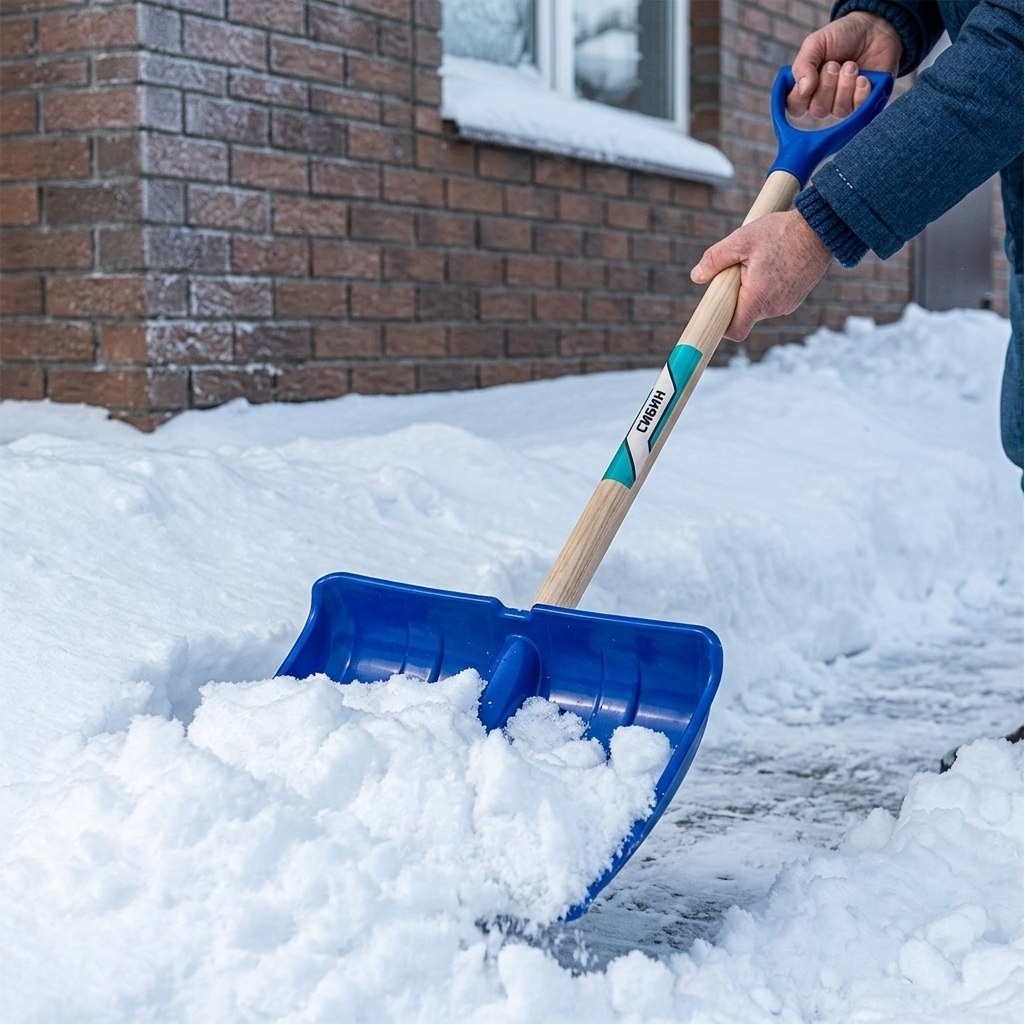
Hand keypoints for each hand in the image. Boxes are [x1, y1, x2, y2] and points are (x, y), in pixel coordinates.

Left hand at [689, 210, 832, 340]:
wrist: (821, 227)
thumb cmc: (781, 232)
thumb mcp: (741, 239)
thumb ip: (715, 259)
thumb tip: (697, 276)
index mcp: (758, 298)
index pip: (735, 331)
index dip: (721, 326)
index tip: (714, 312)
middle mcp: (774, 308)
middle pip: (744, 315)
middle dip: (735, 298)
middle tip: (738, 271)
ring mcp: (788, 305)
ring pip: (759, 306)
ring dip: (752, 291)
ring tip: (759, 263)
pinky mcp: (796, 298)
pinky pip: (773, 299)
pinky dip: (767, 287)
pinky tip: (772, 265)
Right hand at [788, 11, 901, 118]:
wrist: (875, 28)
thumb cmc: (842, 36)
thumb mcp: (815, 43)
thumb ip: (802, 65)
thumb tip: (802, 89)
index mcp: (807, 88)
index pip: (795, 108)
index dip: (800, 97)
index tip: (809, 78)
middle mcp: (824, 100)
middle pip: (818, 110)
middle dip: (827, 84)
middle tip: (835, 64)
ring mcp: (844, 103)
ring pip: (838, 110)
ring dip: (845, 84)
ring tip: (851, 65)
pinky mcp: (865, 104)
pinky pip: (858, 110)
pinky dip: (860, 91)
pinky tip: (864, 77)